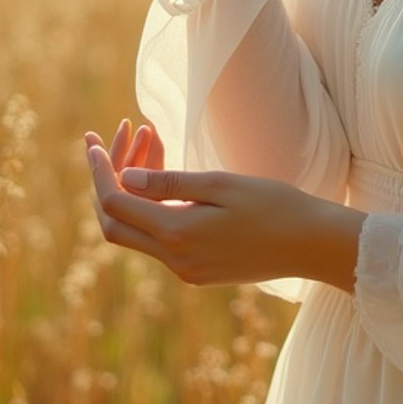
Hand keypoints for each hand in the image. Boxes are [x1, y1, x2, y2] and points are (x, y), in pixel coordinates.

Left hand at [84, 132, 363, 290]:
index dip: (99, 171)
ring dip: (133, 187)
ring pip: (138, 228)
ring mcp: (185, 269)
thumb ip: (170, 183)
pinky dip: (153, 204)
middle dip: (108, 177)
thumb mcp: (221, 184)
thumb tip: (124, 177)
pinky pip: (160, 237)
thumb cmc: (273, 205)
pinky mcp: (197, 269)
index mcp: (177, 236)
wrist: (310, 244)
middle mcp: (173, 260)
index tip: (92, 141)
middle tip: (117, 135)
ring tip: (149, 136)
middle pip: (116, 223)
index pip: (115, 205)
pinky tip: (166, 170)